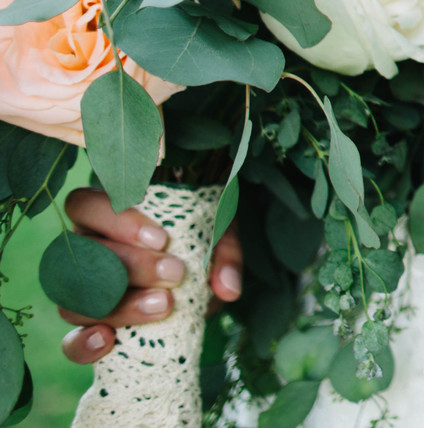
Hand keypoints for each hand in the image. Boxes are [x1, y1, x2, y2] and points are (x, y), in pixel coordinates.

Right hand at [57, 187, 243, 365]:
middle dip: (131, 266)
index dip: (117, 221)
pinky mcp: (88, 328)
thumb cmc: (199, 239)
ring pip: (76, 299)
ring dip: (120, 305)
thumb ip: (223, 254)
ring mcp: (80, 292)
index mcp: (104, 214)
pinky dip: (83, 345)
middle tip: (175, 274)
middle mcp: (83, 250)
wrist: (197, 275)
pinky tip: (108, 340)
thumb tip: (226, 289)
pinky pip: (70, 342)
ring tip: (163, 305)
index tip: (162, 239)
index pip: (86, 205)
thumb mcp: (217, 234)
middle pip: (83, 255)